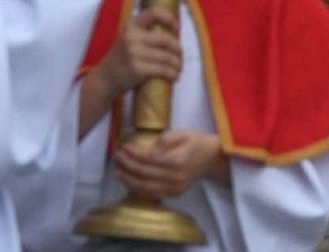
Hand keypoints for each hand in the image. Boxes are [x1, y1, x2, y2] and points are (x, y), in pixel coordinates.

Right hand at [99, 9, 181, 95]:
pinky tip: (174, 77)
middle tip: (180, 56)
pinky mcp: (137, 69)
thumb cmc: (121, 58)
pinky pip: (162, 70)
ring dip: (177, 64)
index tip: (176, 27)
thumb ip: (144, 34)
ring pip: (166, 57)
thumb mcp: (128, 39)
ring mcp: (134, 53)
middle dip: (178, 49)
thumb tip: (173, 34)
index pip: (153, 13)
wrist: (104, 79)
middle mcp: (132, 37)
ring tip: (178, 68)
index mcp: (131, 26)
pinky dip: (172, 74)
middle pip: (166, 39)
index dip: (168, 18)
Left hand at [113, 130, 227, 200]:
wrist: (211, 157)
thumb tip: (150, 149)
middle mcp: (175, 177)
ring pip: (146, 188)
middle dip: (128, 165)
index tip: (124, 146)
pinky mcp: (174, 194)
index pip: (149, 159)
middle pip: (144, 174)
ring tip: (117, 171)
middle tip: (117, 157)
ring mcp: (175, 188)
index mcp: (177, 161)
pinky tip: (129, 182)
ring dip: (129, 180)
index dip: (134, 154)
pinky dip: (138, 189)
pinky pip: (153, 194)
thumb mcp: (183, 133)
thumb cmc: (196, 142)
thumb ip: (166, 139)